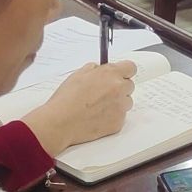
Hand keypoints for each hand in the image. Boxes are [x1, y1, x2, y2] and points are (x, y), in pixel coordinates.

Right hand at [21, 61, 136, 155]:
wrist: (60, 122)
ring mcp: (120, 107)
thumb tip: (101, 69)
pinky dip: (112, 117)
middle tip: (104, 93)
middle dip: (119, 88)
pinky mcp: (118, 123)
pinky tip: (97, 117)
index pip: (131, 67)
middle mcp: (119, 89)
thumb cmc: (66, 99)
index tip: (119, 75)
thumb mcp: (78, 74)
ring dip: (117, 103)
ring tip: (99, 107)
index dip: (124, 71)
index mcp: (110, 74)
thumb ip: (95, 69)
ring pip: (126, 102)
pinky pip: (121, 117)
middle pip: (129, 85)